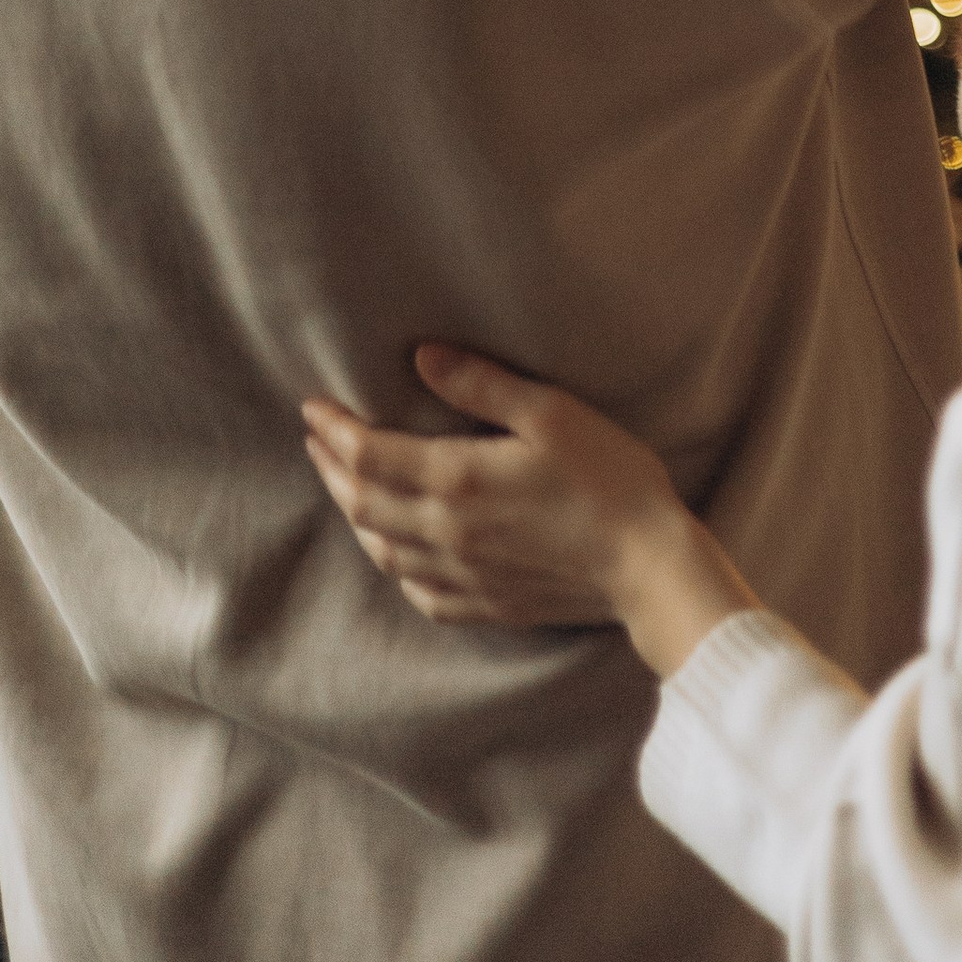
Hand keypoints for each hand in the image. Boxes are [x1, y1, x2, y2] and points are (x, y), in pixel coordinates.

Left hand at [302, 347, 758, 678]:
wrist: (648, 567)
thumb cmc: (609, 478)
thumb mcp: (551, 412)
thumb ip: (482, 385)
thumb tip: (422, 356)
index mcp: (458, 482)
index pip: (370, 456)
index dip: (334, 431)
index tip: (313, 406)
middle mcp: (447, 535)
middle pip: (364, 505)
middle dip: (332, 469)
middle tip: (318, 439)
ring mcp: (464, 577)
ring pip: (383, 551)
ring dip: (355, 515)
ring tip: (346, 486)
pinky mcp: (486, 605)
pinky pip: (419, 591)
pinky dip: (394, 565)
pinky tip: (398, 552)